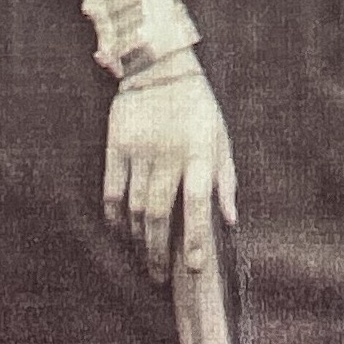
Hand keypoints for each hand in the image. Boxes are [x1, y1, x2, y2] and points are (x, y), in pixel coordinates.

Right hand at [105, 63, 237, 282]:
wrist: (158, 66)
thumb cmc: (196, 107)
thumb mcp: (221, 138)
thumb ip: (226, 180)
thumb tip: (231, 220)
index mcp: (199, 153)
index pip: (199, 202)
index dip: (197, 237)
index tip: (196, 267)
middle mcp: (168, 155)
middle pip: (160, 214)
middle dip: (159, 251)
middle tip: (160, 277)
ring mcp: (139, 151)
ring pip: (135, 208)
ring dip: (139, 240)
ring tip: (145, 259)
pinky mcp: (116, 146)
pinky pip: (112, 192)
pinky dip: (115, 218)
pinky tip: (122, 232)